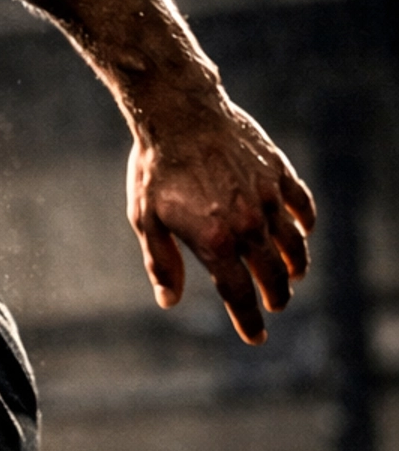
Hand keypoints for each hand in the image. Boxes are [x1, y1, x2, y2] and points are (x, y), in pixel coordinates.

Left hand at [127, 98, 315, 343]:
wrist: (179, 112)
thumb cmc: (155, 168)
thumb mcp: (145, 220)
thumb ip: (161, 262)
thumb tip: (169, 300)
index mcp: (214, 242)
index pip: (239, 294)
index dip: (249, 321)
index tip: (256, 338)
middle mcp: (246, 224)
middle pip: (272, 274)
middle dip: (276, 296)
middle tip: (276, 305)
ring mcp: (266, 198)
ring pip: (293, 244)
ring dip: (296, 265)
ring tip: (294, 277)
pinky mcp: (277, 172)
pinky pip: (300, 204)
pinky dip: (305, 222)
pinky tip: (303, 231)